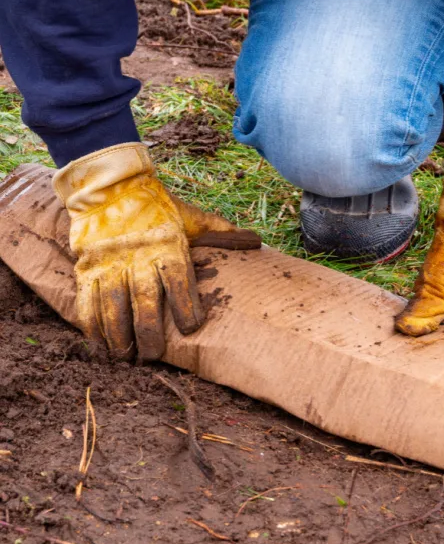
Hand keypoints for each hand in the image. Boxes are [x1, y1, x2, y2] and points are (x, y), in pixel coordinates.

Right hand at [53, 142, 260, 359]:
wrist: (110, 185)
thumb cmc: (157, 207)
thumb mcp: (189, 217)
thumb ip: (219, 231)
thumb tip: (256, 241)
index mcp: (168, 246)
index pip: (179, 280)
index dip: (185, 306)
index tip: (190, 328)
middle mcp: (138, 257)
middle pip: (144, 302)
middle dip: (148, 334)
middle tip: (152, 356)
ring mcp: (110, 264)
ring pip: (112, 307)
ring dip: (118, 336)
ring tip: (125, 357)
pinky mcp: (88, 268)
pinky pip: (87, 301)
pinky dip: (92, 326)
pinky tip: (100, 344)